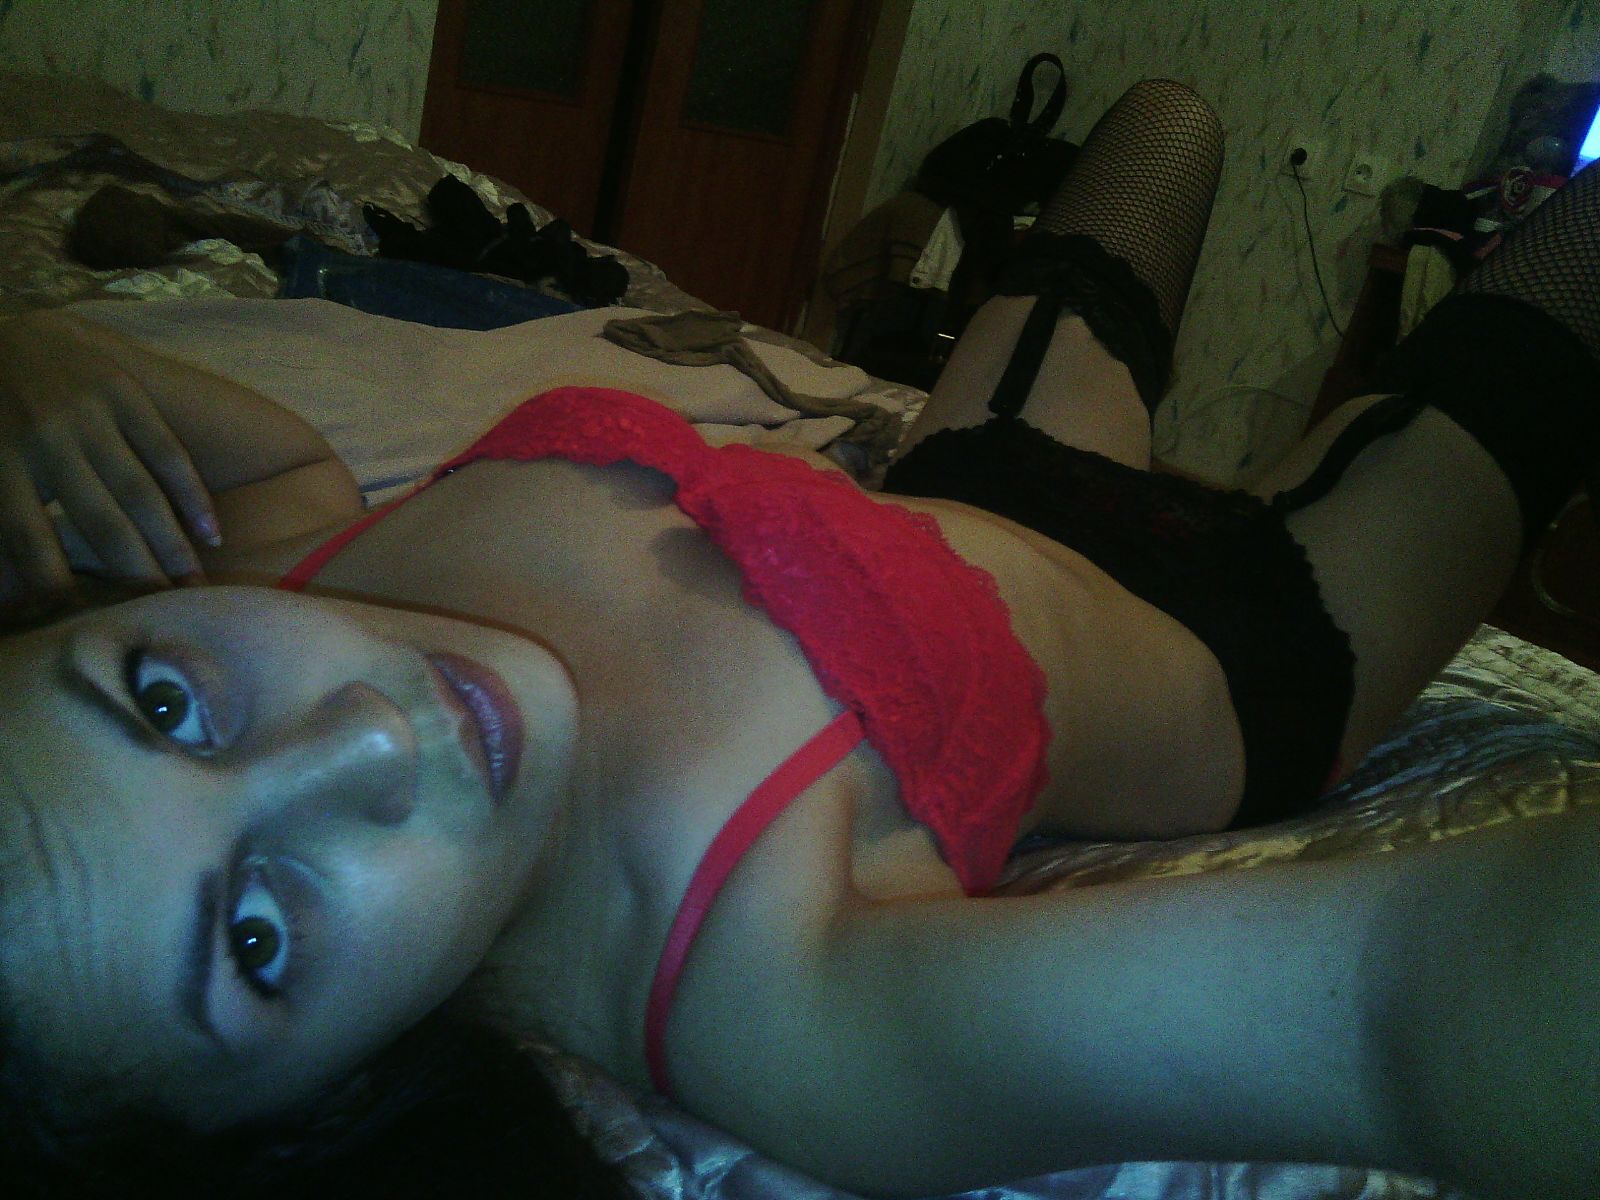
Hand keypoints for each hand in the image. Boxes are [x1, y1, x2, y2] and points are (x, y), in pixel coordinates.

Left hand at [0, 312, 220, 610]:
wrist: (4, 331)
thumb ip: (0, 514)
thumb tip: (6, 588)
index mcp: (1, 460)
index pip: (29, 541)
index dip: (55, 589)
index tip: (86, 625)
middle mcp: (49, 440)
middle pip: (101, 522)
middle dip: (135, 574)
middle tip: (165, 615)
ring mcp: (91, 414)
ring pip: (140, 492)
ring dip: (171, 545)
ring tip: (194, 586)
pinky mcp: (125, 393)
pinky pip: (166, 451)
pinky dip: (192, 494)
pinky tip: (211, 534)